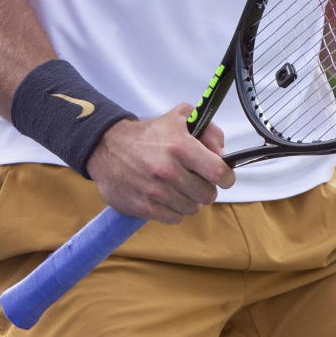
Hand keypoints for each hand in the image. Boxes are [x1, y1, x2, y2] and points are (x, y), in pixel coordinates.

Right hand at [85, 103, 235, 221]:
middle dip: (207, 188)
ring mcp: (155, 192)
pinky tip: (167, 196)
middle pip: (207, 194)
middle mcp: (168, 170)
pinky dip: (175, 210)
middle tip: (197, 180)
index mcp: (180, 146)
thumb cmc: (149, 134)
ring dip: (191, 200)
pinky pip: (174, 218)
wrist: (108, 148)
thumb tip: (223, 153)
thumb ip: (209, 130)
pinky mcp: (143, 208)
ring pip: (192, 209)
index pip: (218, 172)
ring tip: (180, 187)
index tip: (225, 177)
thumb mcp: (181, 118)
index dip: (227, 177)